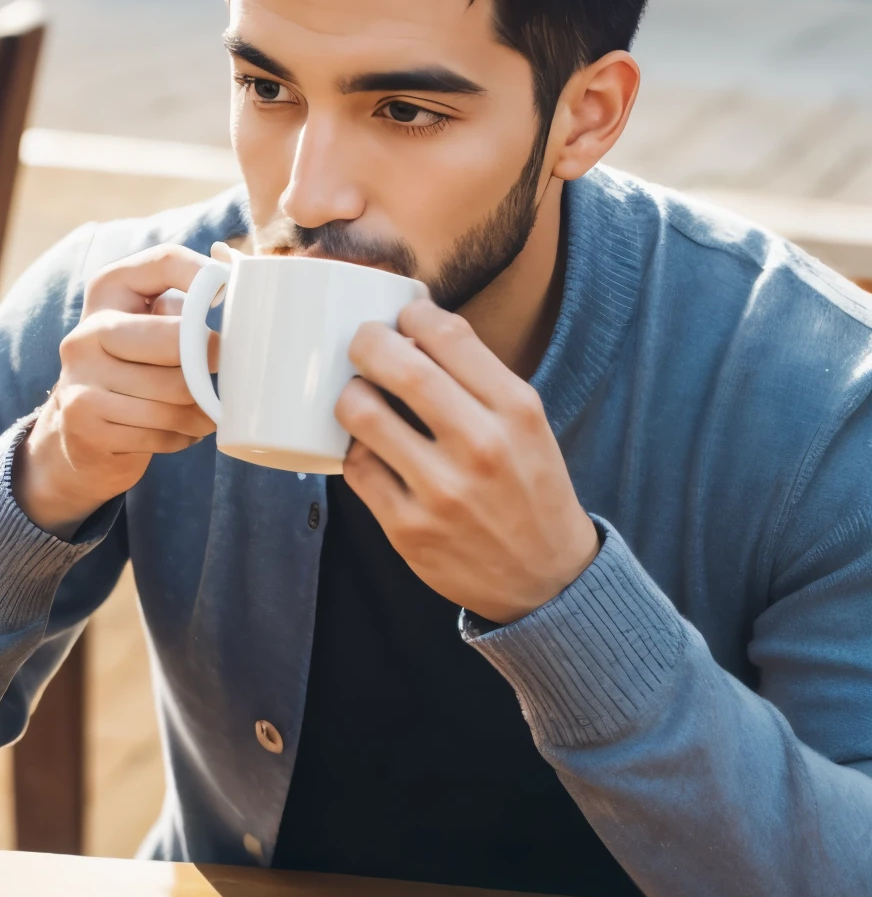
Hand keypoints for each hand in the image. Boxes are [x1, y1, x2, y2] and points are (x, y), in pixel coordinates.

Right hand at [13, 244, 216, 538]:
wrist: (81, 430)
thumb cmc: (137, 367)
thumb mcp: (154, 322)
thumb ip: (188, 296)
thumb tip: (231, 262)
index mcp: (109, 290)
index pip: (167, 262)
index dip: (207, 277)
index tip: (230, 298)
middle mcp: (87, 329)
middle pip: (175, 338)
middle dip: (214, 360)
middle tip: (234, 374)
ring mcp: (79, 374)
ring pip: (173, 393)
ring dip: (204, 410)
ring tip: (211, 412)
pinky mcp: (81, 418)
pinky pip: (157, 430)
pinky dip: (181, 436)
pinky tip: (182, 431)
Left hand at [335, 299, 598, 623]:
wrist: (547, 580)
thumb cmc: (530, 489)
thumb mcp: (528, 424)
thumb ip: (479, 379)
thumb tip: (412, 329)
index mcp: (516, 409)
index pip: (447, 334)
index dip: (412, 316)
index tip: (403, 320)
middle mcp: (481, 445)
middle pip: (397, 365)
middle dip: (366, 341)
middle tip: (361, 344)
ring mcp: (441, 491)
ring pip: (362, 414)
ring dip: (350, 394)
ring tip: (358, 395)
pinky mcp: (408, 529)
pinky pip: (356, 468)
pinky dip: (352, 448)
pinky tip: (365, 444)